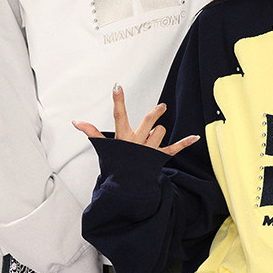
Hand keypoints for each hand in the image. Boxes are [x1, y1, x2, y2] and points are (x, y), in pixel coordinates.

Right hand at [74, 84, 197, 156]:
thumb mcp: (105, 147)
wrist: (127, 185)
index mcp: (123, 138)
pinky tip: (195, 137)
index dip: (118, 101)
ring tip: (150, 142)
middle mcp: (137, 142)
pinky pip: (175, 148)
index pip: (118, 116)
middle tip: (162, 107)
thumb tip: (77, 121)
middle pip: (149, 120)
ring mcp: (149, 150)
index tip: (117, 86)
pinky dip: (185, 142)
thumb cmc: (116, 163)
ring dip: (157, 134)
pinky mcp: (160, 157)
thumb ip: (92, 132)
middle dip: (156, 112)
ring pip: (160, 131)